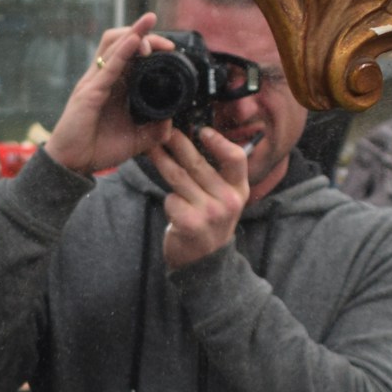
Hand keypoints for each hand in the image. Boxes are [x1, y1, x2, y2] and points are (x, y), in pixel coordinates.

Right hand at [44, 15, 172, 177]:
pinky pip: (108, 66)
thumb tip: (172, 122)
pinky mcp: (89, 92)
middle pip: (120, 41)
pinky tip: (135, 40)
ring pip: (112, 45)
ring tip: (149, 27)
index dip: (148, 44)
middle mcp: (103, 78)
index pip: (129, 53)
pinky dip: (123, 51)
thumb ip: (154, 131)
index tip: (170, 49)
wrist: (73, 165)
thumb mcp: (134, 140)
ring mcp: (94, 82)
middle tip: (166, 43)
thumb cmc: (97, 150)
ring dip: (134, 34)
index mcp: (114, 85)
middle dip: (143, 33)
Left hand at [157, 124, 248, 268]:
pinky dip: (168, 200)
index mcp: (239, 190)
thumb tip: (198, 137)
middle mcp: (228, 201)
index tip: (204, 130)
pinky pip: (171, 199)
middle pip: (198, 164)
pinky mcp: (190, 224)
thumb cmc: (210, 222)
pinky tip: (173, 207)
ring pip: (179, 178)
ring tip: (152, 149)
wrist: (204, 261)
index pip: (236, 159)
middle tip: (166, 131)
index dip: (219, 142)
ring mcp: (210, 213)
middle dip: (179, 143)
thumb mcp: (225, 198)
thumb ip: (218, 174)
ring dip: (162, 161)